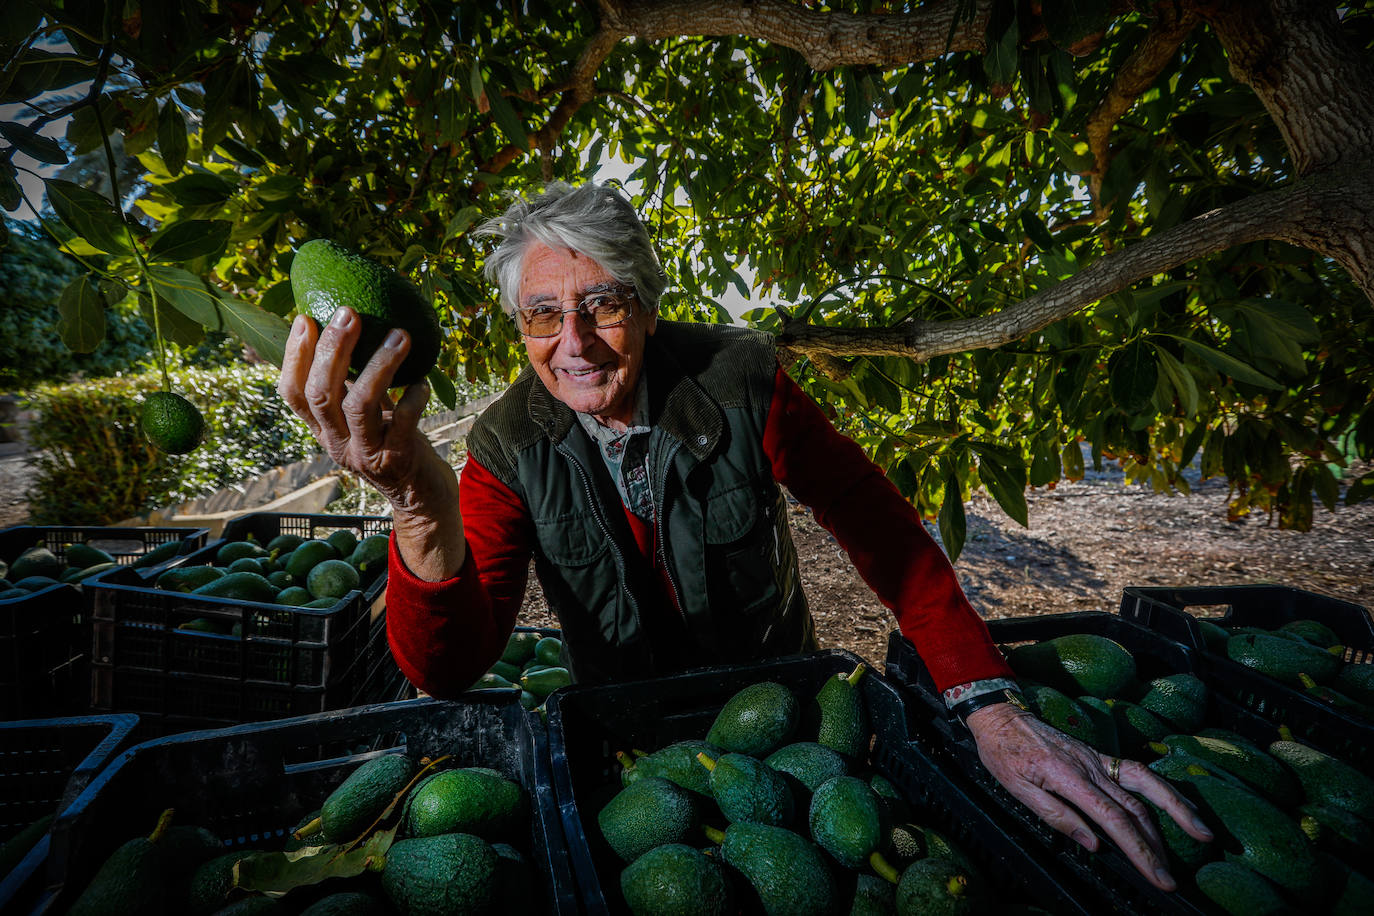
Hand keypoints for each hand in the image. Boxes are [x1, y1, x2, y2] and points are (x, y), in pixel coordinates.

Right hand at [278, 308, 463, 578]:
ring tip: (400, 335)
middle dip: (332, 350)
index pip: (292, 393)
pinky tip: (422, 382)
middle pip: (321, 394)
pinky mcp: (398, 462)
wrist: (422, 500)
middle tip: (349, 313)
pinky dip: (413, 398)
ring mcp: (365, 455)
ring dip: (380, 366)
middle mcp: (336, 444)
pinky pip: (402, 424)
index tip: (304, 318)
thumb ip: (353, 385)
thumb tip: (350, 330)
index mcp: (322, 430)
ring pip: (359, 406)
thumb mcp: (366, 417)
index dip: (294, 356)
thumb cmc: (394, 444)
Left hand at [964, 701, 1213, 891]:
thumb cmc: (1003, 755)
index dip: (1139, 850)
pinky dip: (1161, 789)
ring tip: (1202, 832)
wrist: (1000, 716)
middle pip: (1135, 808)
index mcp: (1069, 777)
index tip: (1157, 876)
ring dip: (1177, 809)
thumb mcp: (1017, 789)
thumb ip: (1056, 815)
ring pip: (1146, 784)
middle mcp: (1091, 766)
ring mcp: (1098, 758)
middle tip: (1173, 877)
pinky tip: (1177, 803)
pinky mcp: (1099, 755)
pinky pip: (1137, 772)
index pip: (1113, 819)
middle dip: (1158, 845)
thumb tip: (1094, 843)